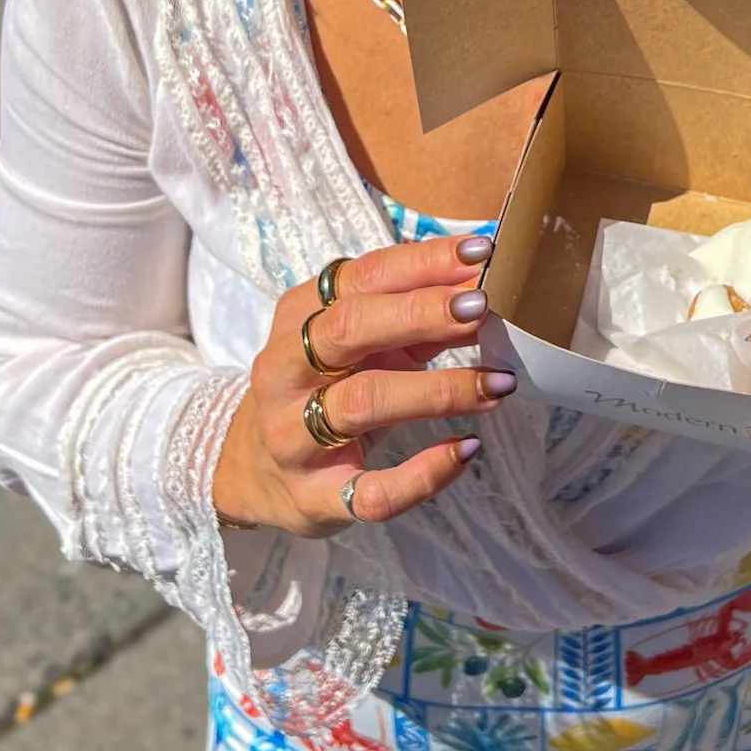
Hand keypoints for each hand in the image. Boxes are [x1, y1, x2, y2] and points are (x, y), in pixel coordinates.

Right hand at [211, 233, 514, 536]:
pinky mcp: (313, 497)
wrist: (252, 470)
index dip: (422, 263)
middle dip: (420, 313)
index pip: (361, 277)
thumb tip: (482, 290)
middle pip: (348, 329)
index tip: (481, 253)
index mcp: (297, 318)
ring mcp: (293, 436)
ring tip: (498, 383)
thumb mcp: (360, 346)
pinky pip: (373, 491)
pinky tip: (466, 450)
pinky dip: (425, 473)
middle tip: (482, 307)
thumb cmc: (323, 389)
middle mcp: (286, 372)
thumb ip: (416, 321)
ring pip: (363, 404)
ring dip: (438, 390)